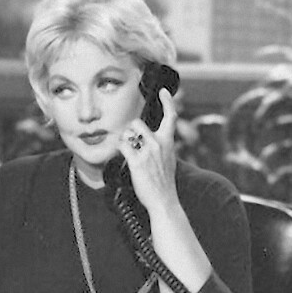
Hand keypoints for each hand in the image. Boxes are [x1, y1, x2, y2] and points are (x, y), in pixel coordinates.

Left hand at [118, 88, 178, 214]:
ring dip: (124, 138)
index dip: (168, 102)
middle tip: (130, 140)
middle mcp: (159, 144)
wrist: (164, 200)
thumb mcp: (169, 161)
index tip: (163, 92)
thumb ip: (163, 148)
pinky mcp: (137, 162)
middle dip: (131, 130)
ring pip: (129, 133)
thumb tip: (157, 142)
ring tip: (127, 149)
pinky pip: (123, 146)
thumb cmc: (165, 183)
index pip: (171, 117)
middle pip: (138, 123)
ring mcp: (148, 152)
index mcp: (168, 143)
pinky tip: (122, 154)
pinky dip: (120, 148)